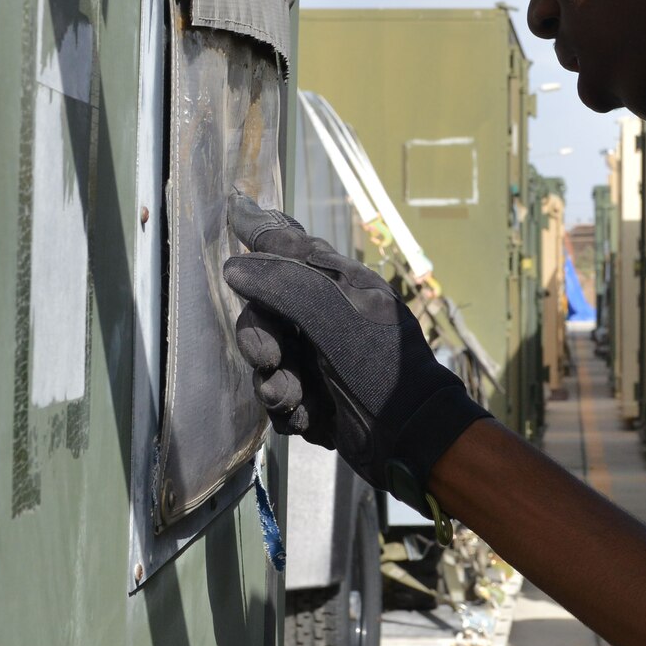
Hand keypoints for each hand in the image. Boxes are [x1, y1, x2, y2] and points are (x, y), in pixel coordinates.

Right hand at [223, 195, 490, 507]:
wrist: (411, 438)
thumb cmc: (381, 367)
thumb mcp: (335, 317)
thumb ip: (285, 285)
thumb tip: (235, 265)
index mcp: (340, 285)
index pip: (292, 248)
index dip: (261, 230)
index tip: (234, 207)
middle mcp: (326, 317)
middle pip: (264, 313)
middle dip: (261, 339)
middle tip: (270, 360)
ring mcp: (319, 359)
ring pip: (267, 362)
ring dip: (276, 384)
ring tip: (294, 399)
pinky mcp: (315, 400)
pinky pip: (279, 399)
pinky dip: (288, 412)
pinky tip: (307, 419)